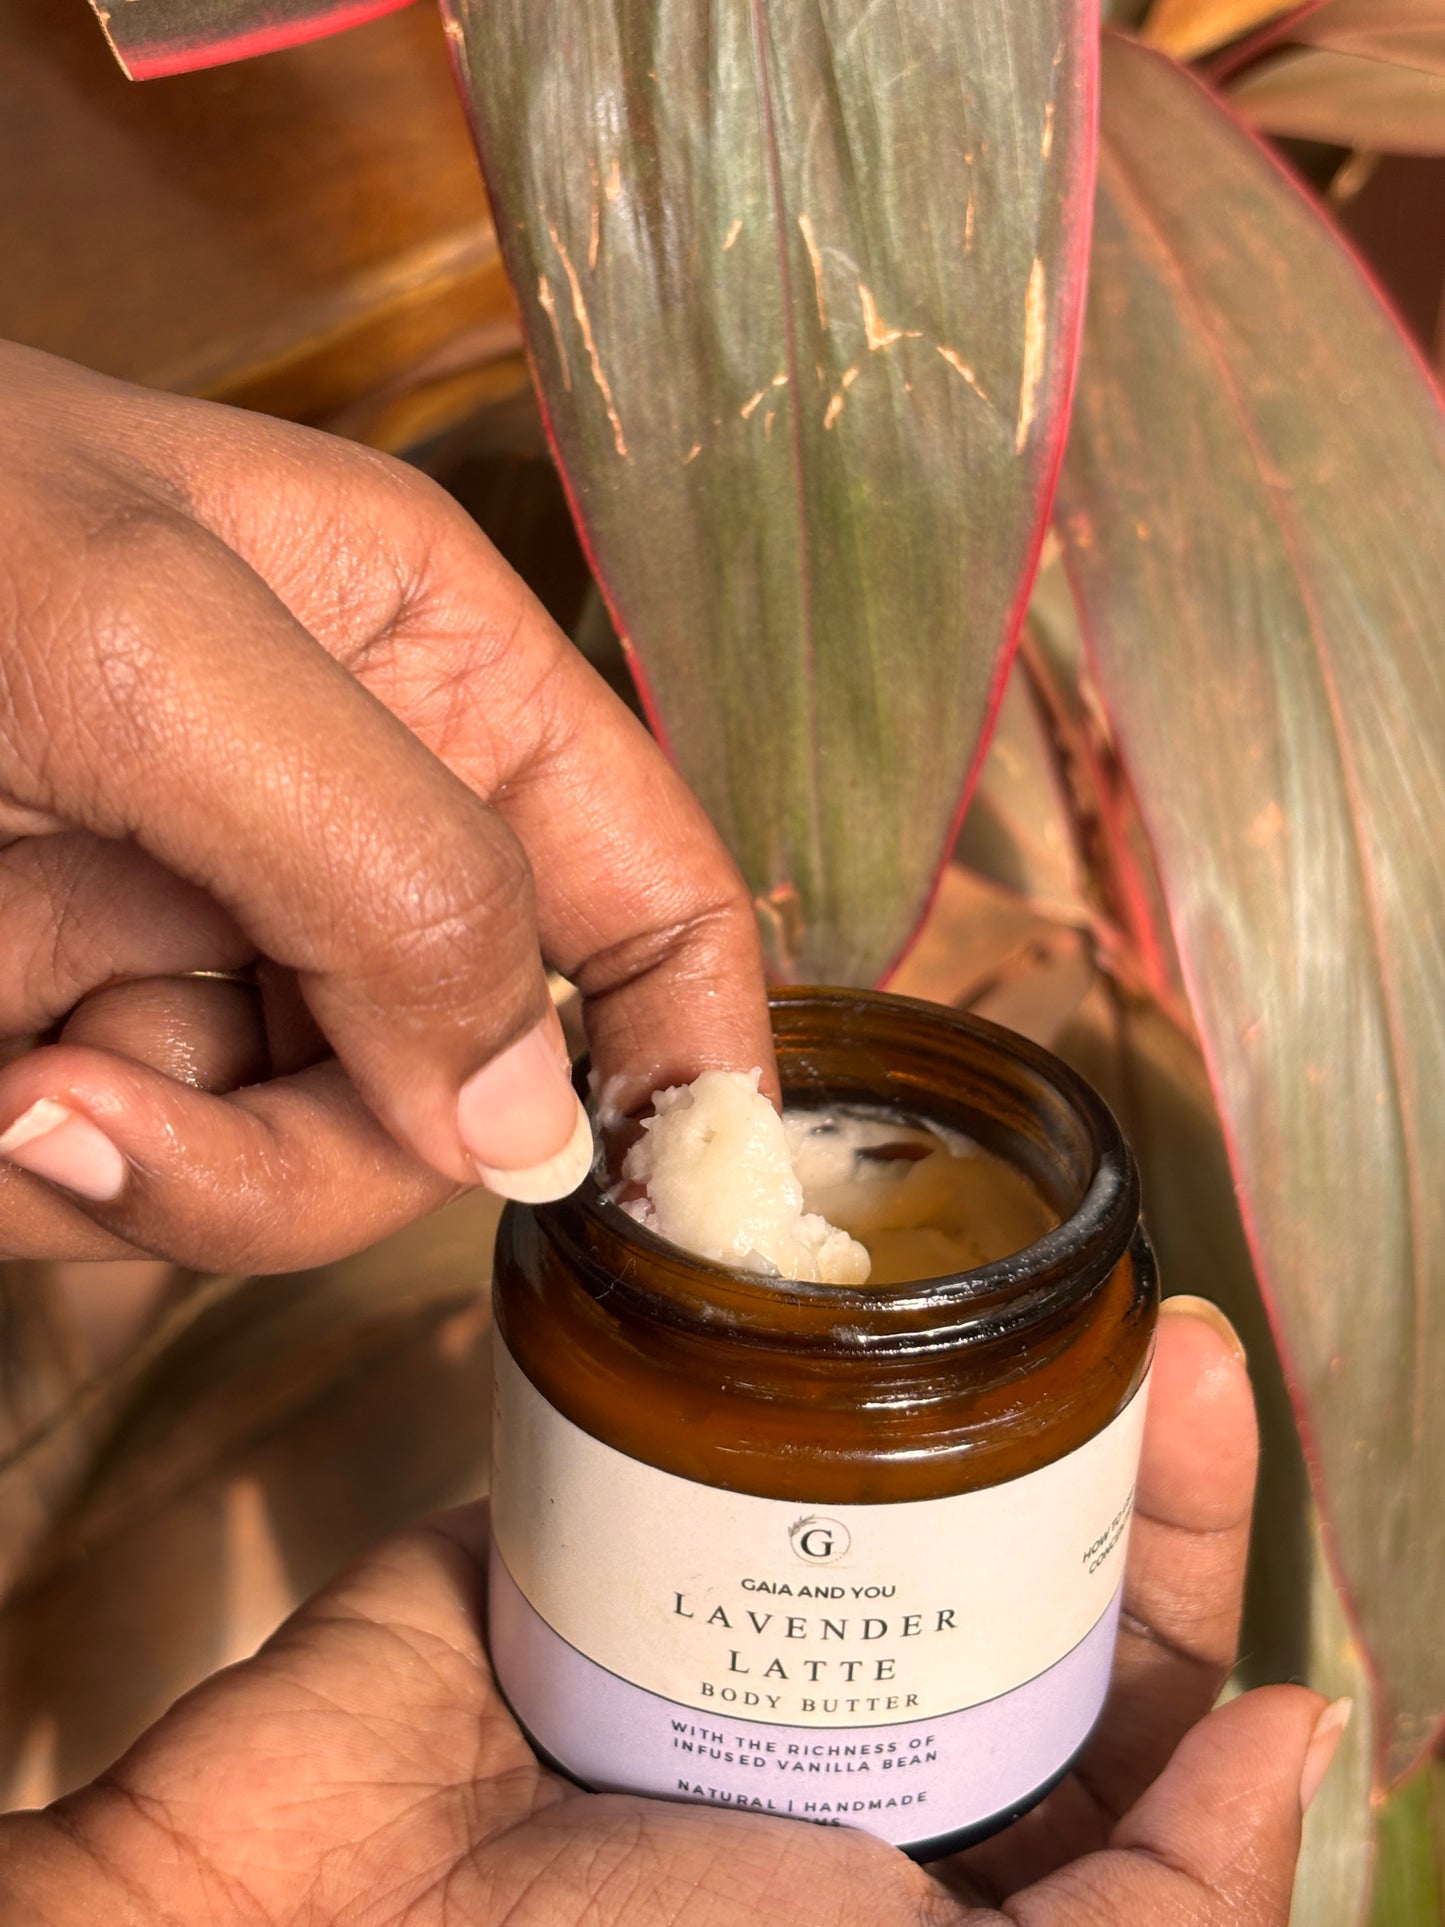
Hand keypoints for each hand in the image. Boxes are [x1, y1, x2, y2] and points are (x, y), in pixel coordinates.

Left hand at [0, 342, 773, 1269]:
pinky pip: (144, 1180)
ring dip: (159, 1158)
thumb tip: (528, 1117)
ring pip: (304, 1158)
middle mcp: (347, 814)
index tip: (669, 1202)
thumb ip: (392, 869)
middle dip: (323, 1135)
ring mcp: (215, 934)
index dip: (691, 1045)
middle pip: (469, 1080)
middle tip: (129, 1096)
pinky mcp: (89, 1021)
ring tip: (3, 1053)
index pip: (654, 887)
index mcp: (425, 669)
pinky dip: (51, 1164)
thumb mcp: (148, 651)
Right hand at [0, 1300, 1345, 1924]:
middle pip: (1007, 1554)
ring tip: (979, 1243)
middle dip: (1077, 1416)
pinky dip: (742, 1348)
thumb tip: (1287, 1736)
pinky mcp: (575, 1545)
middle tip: (1113, 1291)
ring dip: (928, 1356)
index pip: (1127, 1685)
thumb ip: (1155, 1906)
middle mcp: (845, 1751)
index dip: (1182, 1535)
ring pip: (861, 1470)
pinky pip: (682, 1427)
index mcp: (954, 1866)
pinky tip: (798, 1259)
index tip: (1197, 1377)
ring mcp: (708, 1638)